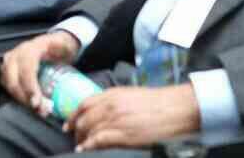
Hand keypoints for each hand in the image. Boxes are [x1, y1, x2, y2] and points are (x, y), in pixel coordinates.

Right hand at [0, 31, 80, 115]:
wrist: (54, 42)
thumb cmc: (59, 46)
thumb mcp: (64, 45)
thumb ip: (64, 54)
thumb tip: (66, 70)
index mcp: (30, 48)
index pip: (26, 69)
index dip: (30, 87)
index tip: (37, 103)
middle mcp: (17, 54)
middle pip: (13, 80)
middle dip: (25, 99)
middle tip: (40, 111)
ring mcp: (10, 61)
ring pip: (9, 85)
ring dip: (22, 100)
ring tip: (38, 110)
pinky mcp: (7, 69)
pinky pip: (7, 86)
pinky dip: (18, 97)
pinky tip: (30, 104)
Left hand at [65, 84, 200, 151]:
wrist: (174, 108)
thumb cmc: (157, 102)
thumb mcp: (131, 96)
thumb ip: (114, 102)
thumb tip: (102, 112)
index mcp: (113, 94)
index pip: (84, 103)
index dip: (73, 115)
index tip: (68, 123)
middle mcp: (111, 106)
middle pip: (84, 118)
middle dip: (76, 129)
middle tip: (74, 137)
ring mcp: (116, 120)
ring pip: (89, 129)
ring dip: (81, 139)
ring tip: (80, 145)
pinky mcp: (123, 135)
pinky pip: (98, 140)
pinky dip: (88, 145)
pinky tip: (84, 149)